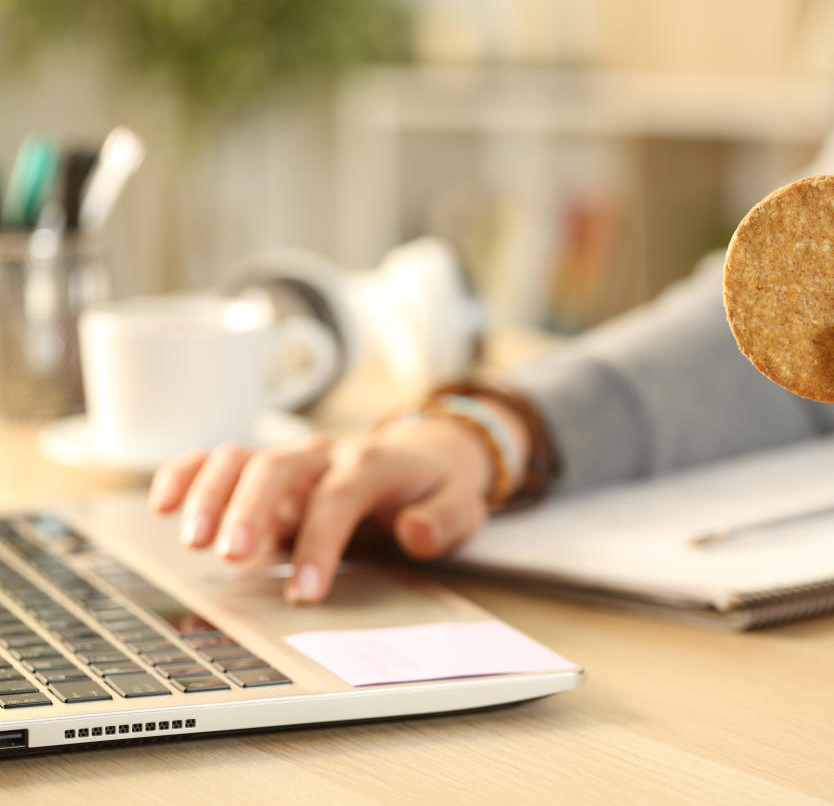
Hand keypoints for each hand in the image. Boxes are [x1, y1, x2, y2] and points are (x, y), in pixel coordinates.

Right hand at [148, 410, 517, 603]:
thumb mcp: (463, 506)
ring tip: (191, 540)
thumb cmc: (439, 487)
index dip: (321, 541)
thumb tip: (415, 532)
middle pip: (280, 469)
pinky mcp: (269, 468)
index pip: (340, 497)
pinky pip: (221, 459)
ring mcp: (294, 458)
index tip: (306, 591)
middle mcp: (327, 454)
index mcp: (375, 463)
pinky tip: (161, 503)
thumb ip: (444, 520)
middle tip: (232, 559)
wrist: (431, 451)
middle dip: (252, 510)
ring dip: (212, 494)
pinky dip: (188, 473)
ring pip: (243, 459)